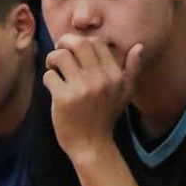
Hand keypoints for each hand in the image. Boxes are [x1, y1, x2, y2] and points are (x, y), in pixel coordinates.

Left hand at [44, 33, 143, 160]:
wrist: (92, 144)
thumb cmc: (106, 117)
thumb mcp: (126, 93)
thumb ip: (132, 69)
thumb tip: (138, 46)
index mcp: (114, 75)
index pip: (96, 42)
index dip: (81, 41)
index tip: (73, 49)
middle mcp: (100, 79)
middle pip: (78, 43)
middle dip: (63, 42)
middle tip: (58, 52)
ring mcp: (82, 88)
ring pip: (60, 56)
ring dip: (52, 59)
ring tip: (53, 68)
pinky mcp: (64, 98)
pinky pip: (49, 76)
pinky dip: (48, 78)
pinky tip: (53, 86)